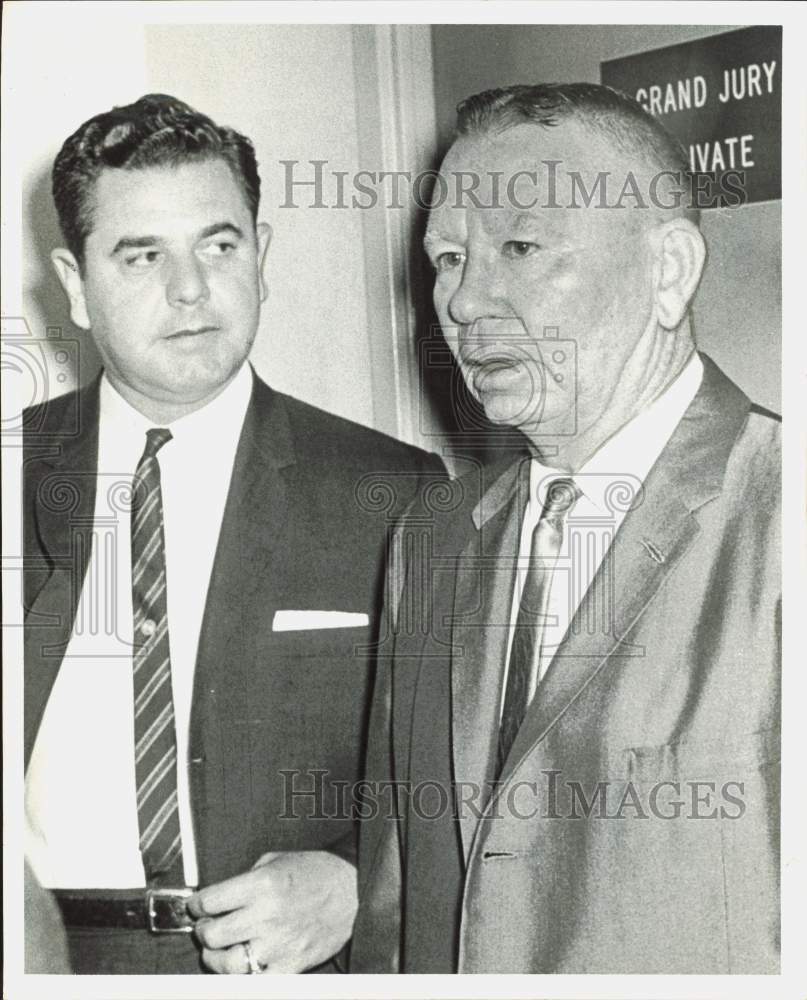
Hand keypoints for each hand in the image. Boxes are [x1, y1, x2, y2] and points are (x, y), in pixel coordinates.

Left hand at [187, 850, 356, 973]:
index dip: (196, 904)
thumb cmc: (315, 871)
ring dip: (215, 958)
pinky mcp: (292, 965)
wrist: (352, 888)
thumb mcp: (276, 860)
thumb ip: (246, 877)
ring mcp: (279, 944)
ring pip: (228, 964)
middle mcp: (267, 915)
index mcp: (262, 884)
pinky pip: (256, 981)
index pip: (210, 900)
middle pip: (214, 934)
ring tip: (219, 950)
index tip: (196, 906)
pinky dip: (243, 976)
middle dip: (204, 931)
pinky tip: (243, 964)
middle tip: (207, 926)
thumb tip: (218, 897)